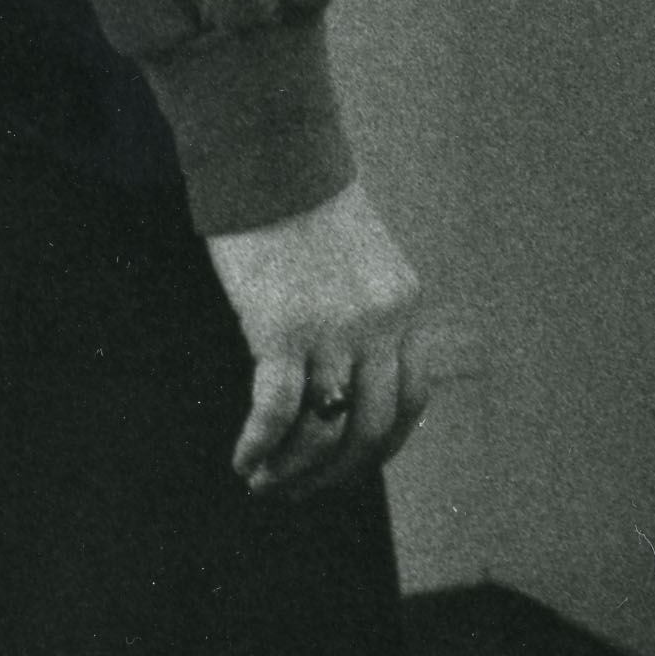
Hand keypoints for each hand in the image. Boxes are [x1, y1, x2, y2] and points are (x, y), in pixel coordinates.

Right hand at [206, 181, 429, 497]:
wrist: (273, 164)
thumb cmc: (302, 212)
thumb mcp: (358, 266)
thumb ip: (365, 317)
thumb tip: (346, 378)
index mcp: (405, 309)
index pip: (412, 401)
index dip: (379, 447)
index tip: (343, 467)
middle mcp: (382, 325)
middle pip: (374, 429)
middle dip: (334, 473)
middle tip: (295, 490)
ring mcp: (336, 331)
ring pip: (326, 431)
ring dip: (293, 470)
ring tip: (262, 481)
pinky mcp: (283, 331)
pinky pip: (279, 412)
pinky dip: (261, 446)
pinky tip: (243, 459)